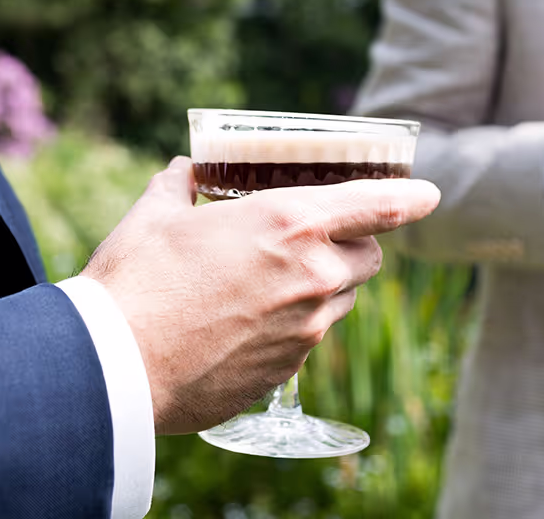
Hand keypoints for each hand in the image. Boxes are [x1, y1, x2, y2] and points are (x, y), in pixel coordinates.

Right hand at [79, 157, 440, 434]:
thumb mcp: (156, 215)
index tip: (428, 194)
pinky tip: (241, 326)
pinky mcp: (286, 372)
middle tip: (314, 240)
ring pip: (339, 303)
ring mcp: (305, 330)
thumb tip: (184, 171)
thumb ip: (180, 185)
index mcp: (290, 224)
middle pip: (368, 258)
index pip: (379, 205)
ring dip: (321, 289)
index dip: (410, 197)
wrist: (115, 368)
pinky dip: (290, 328)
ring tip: (266, 284)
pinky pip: (306, 341)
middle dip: (352, 246)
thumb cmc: (135, 283)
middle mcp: (313, 276)